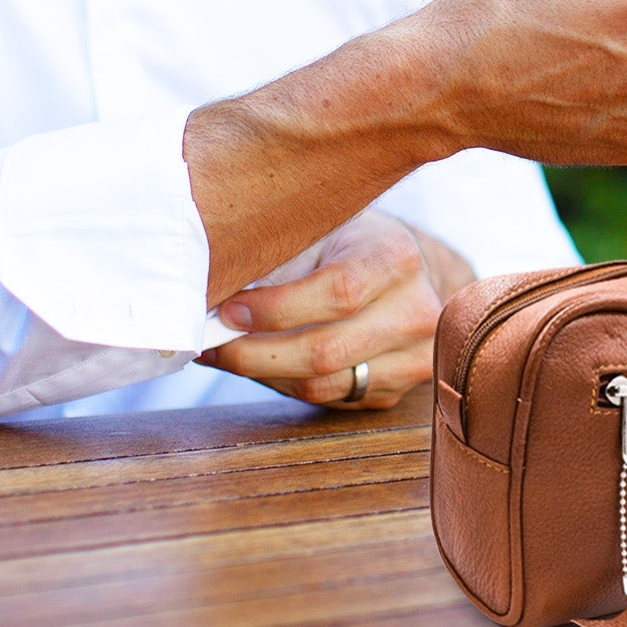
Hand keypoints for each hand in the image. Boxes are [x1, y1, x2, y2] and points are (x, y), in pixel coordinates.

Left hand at [195, 209, 471, 408]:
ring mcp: (413, 358)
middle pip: (326, 351)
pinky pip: (329, 399)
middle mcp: (416, 312)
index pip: (338, 292)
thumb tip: (214, 288)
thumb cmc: (349, 241)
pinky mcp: (396, 392)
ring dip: (263, 374)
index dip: (277, 308)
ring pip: (323, 385)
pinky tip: (259, 364)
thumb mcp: (323, 227)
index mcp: (396, 257)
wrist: (408, 272)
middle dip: (254, 353)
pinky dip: (283, 384)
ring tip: (223, 353)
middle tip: (209, 342)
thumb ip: (281, 255)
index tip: (229, 310)